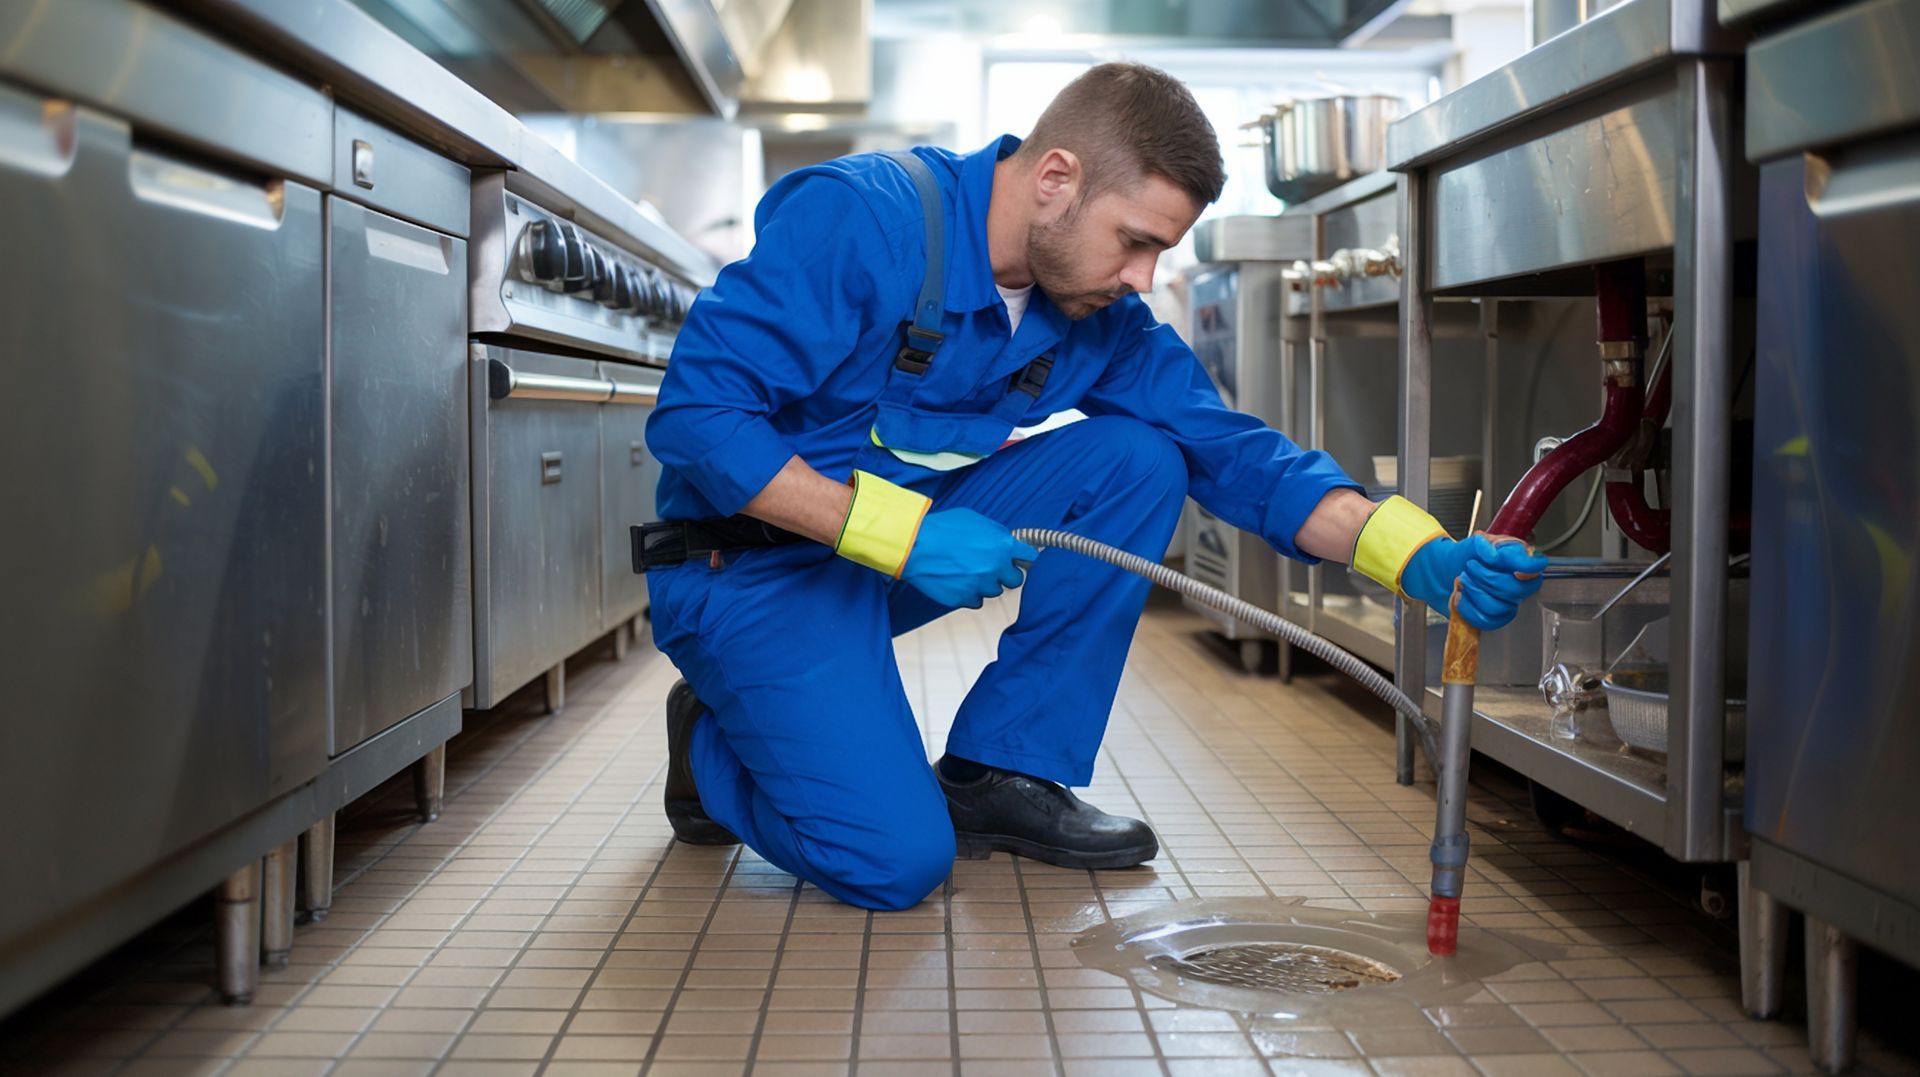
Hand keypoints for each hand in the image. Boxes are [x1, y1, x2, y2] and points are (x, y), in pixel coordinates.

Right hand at [900, 509, 1038, 608]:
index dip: (1025, 558)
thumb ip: (996, 533)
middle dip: (1005, 574)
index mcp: (1002, 546)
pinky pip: (976, 601)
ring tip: (967, 571)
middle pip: (1015, 580)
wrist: (913, 545)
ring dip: (986, 584)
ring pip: (994, 591)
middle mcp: (995, 568)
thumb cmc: (942, 528)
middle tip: (991, 566)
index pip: (1029, 557)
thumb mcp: (975, 519)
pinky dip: (970, 593)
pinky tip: (958, 581)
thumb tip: (1007, 542)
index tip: (1021, 560)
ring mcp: (979, 586)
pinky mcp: (963, 599)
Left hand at [1402, 534, 1547, 629]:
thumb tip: (1494, 555)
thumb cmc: (1464, 557)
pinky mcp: (1495, 619)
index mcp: (1519, 561)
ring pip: (1498, 607)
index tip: (1517, 570)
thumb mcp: (1474, 543)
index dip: (1527, 569)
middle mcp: (1519, 584)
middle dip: (1486, 578)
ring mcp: (1509, 604)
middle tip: (1470, 567)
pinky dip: (1468, 607)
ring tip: (1463, 580)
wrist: (1443, 572)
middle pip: (1514, 590)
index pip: (1535, 567)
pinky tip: (1462, 596)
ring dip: (1474, 592)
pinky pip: (1485, 620)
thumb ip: (1486, 545)